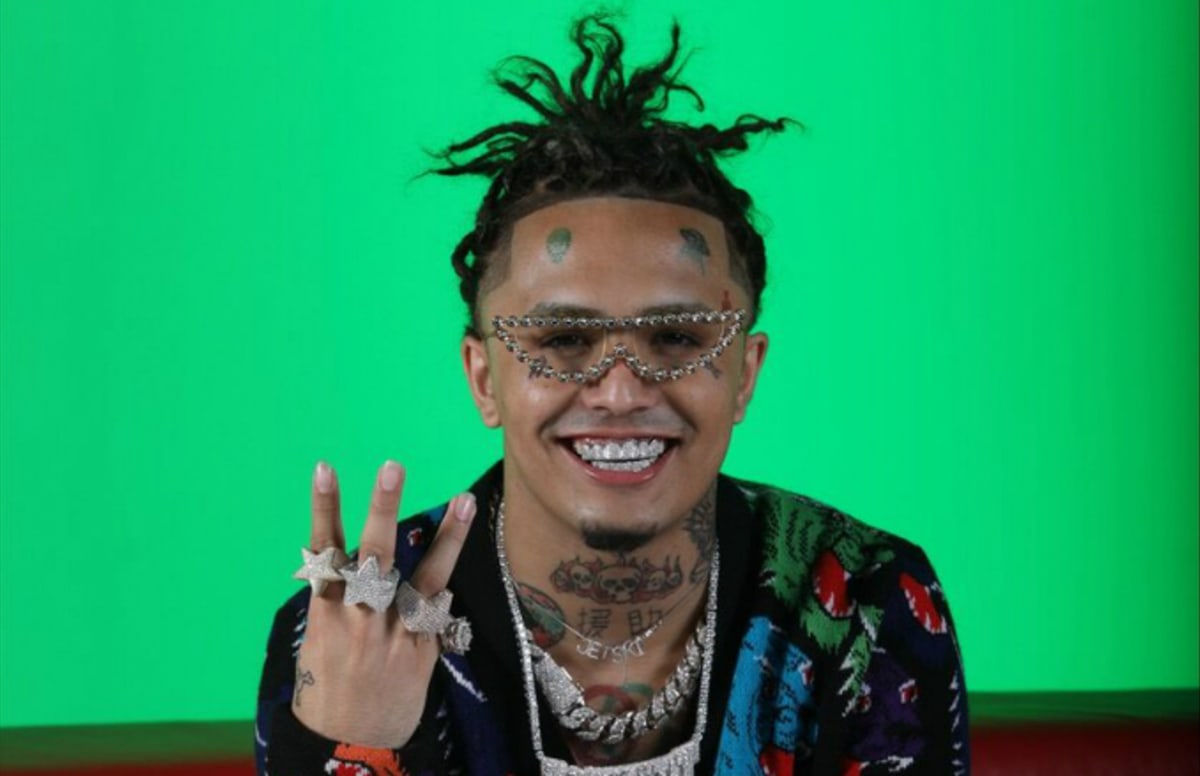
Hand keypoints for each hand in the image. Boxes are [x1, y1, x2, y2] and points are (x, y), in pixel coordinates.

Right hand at [291, 460, 475, 747]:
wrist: (347, 746)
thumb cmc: (325, 689)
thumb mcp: (317, 640)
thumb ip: (335, 599)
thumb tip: (346, 560)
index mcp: (326, 610)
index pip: (324, 548)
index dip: (323, 506)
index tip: (326, 468)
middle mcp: (360, 617)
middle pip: (374, 553)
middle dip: (383, 507)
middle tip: (392, 467)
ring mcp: (394, 633)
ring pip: (425, 575)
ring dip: (447, 536)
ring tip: (465, 499)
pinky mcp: (422, 650)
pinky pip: (438, 609)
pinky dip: (446, 583)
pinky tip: (459, 549)